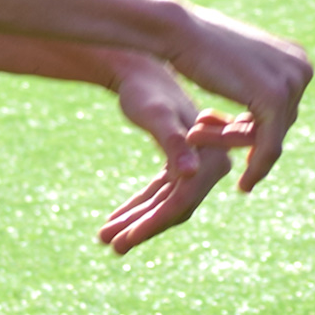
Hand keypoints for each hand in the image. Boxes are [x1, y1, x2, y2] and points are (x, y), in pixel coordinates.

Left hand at [96, 60, 245, 253]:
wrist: (137, 70)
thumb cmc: (145, 89)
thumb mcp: (156, 116)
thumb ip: (174, 143)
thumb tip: (192, 174)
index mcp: (211, 156)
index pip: (182, 201)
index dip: (152, 223)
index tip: (124, 239)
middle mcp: (210, 164)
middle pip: (174, 208)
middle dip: (140, 228)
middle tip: (108, 244)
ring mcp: (194, 166)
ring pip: (163, 205)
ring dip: (134, 222)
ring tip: (102, 237)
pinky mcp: (178, 165)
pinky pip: (157, 195)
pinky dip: (136, 209)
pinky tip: (113, 221)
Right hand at [162, 6, 310, 193]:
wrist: (177, 30)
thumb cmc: (197, 47)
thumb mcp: (237, 68)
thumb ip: (258, 84)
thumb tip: (275, 105)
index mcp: (297, 59)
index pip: (283, 111)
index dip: (252, 130)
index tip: (222, 139)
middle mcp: (302, 67)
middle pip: (279, 124)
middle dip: (240, 137)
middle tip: (197, 136)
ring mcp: (292, 82)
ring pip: (271, 137)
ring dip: (233, 144)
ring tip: (195, 137)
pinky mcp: (275, 98)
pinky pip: (269, 146)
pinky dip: (257, 168)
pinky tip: (243, 185)